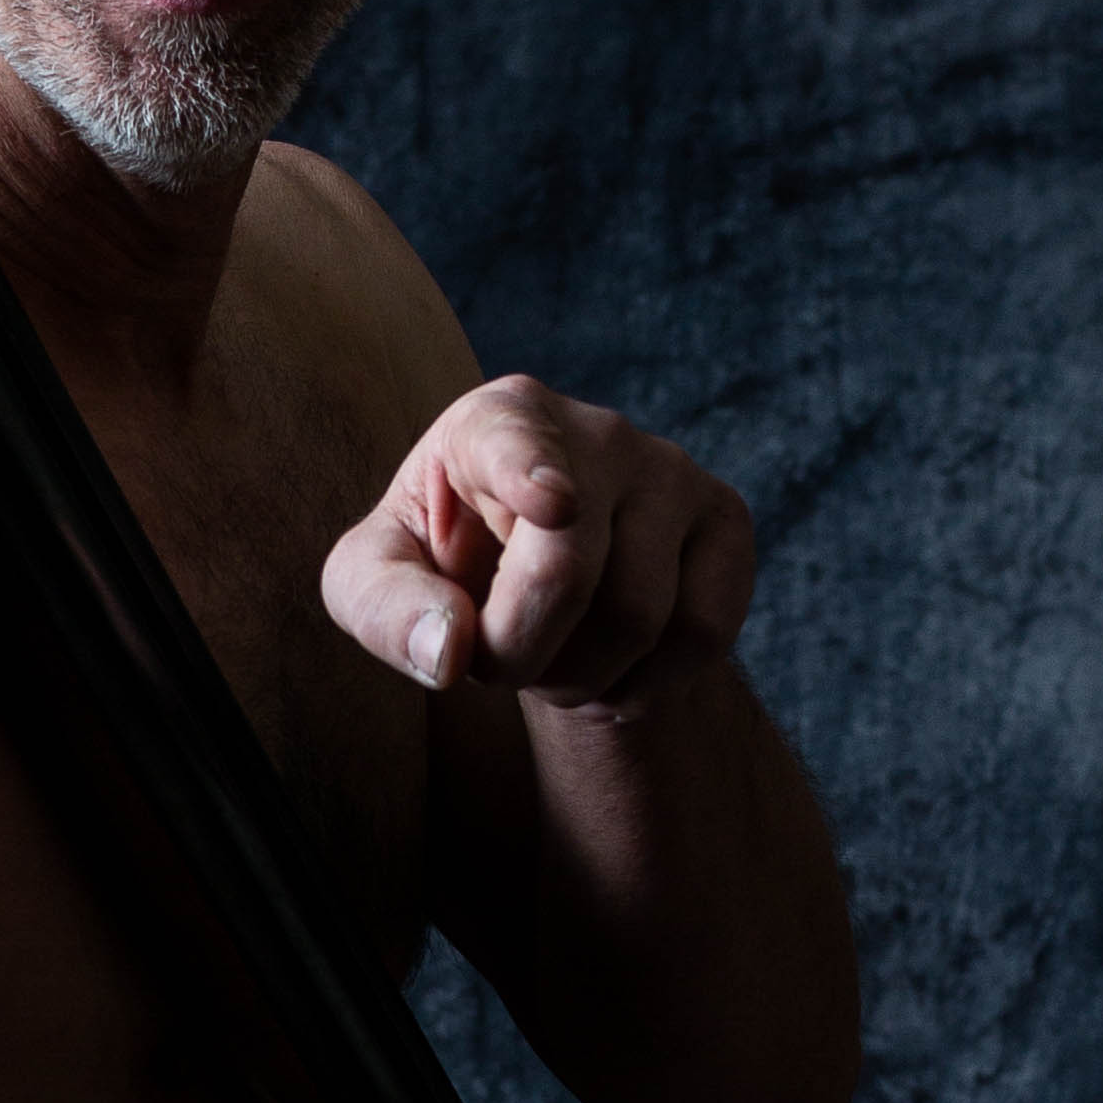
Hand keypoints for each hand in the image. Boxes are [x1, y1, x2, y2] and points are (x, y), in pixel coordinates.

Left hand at [324, 378, 754, 709]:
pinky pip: (704, 630)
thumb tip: (448, 649)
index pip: (517, 444)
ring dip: (580, 680)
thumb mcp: (376, 581)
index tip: (550, 503)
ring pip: (641, 617)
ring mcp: (672, 470)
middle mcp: (596, 432)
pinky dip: (648, 684)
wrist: (534, 575)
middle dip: (521, 653)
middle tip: (496, 666)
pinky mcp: (726, 520)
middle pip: (569, 572)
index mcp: (499, 419)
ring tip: (551, 664)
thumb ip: (386, 608)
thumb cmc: (441, 562)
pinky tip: (612, 671)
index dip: (532, 474)